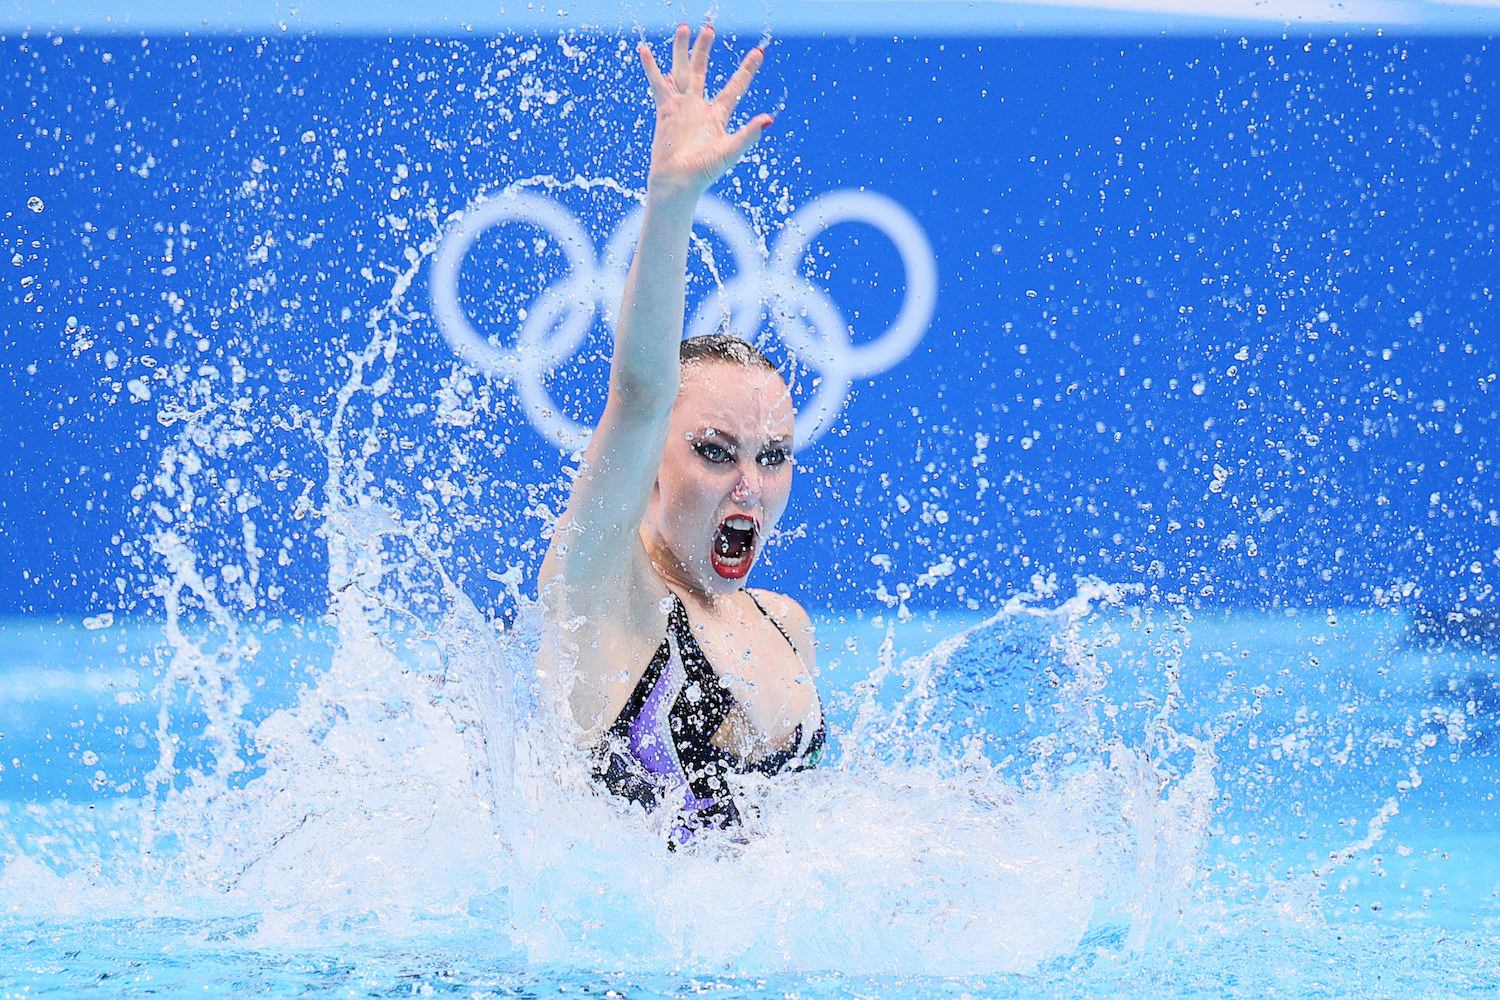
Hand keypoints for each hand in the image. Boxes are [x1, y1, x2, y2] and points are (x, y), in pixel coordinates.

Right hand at [638, 24, 771, 199]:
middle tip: (709, 28)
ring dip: (681, 50)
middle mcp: (700, 107)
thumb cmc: (704, 172)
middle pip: (702, 71)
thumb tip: (768, 119)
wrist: (677, 183)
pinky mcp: (665, 110)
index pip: (735, 88)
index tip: (759, 53)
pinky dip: (651, 68)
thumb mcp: (730, 152)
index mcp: (718, 116)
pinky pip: (658, 84)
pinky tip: (644, 50)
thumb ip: (748, 135)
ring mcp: (681, 107)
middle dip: (705, 50)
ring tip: (683, 27)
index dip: (746, 70)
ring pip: (681, 71)